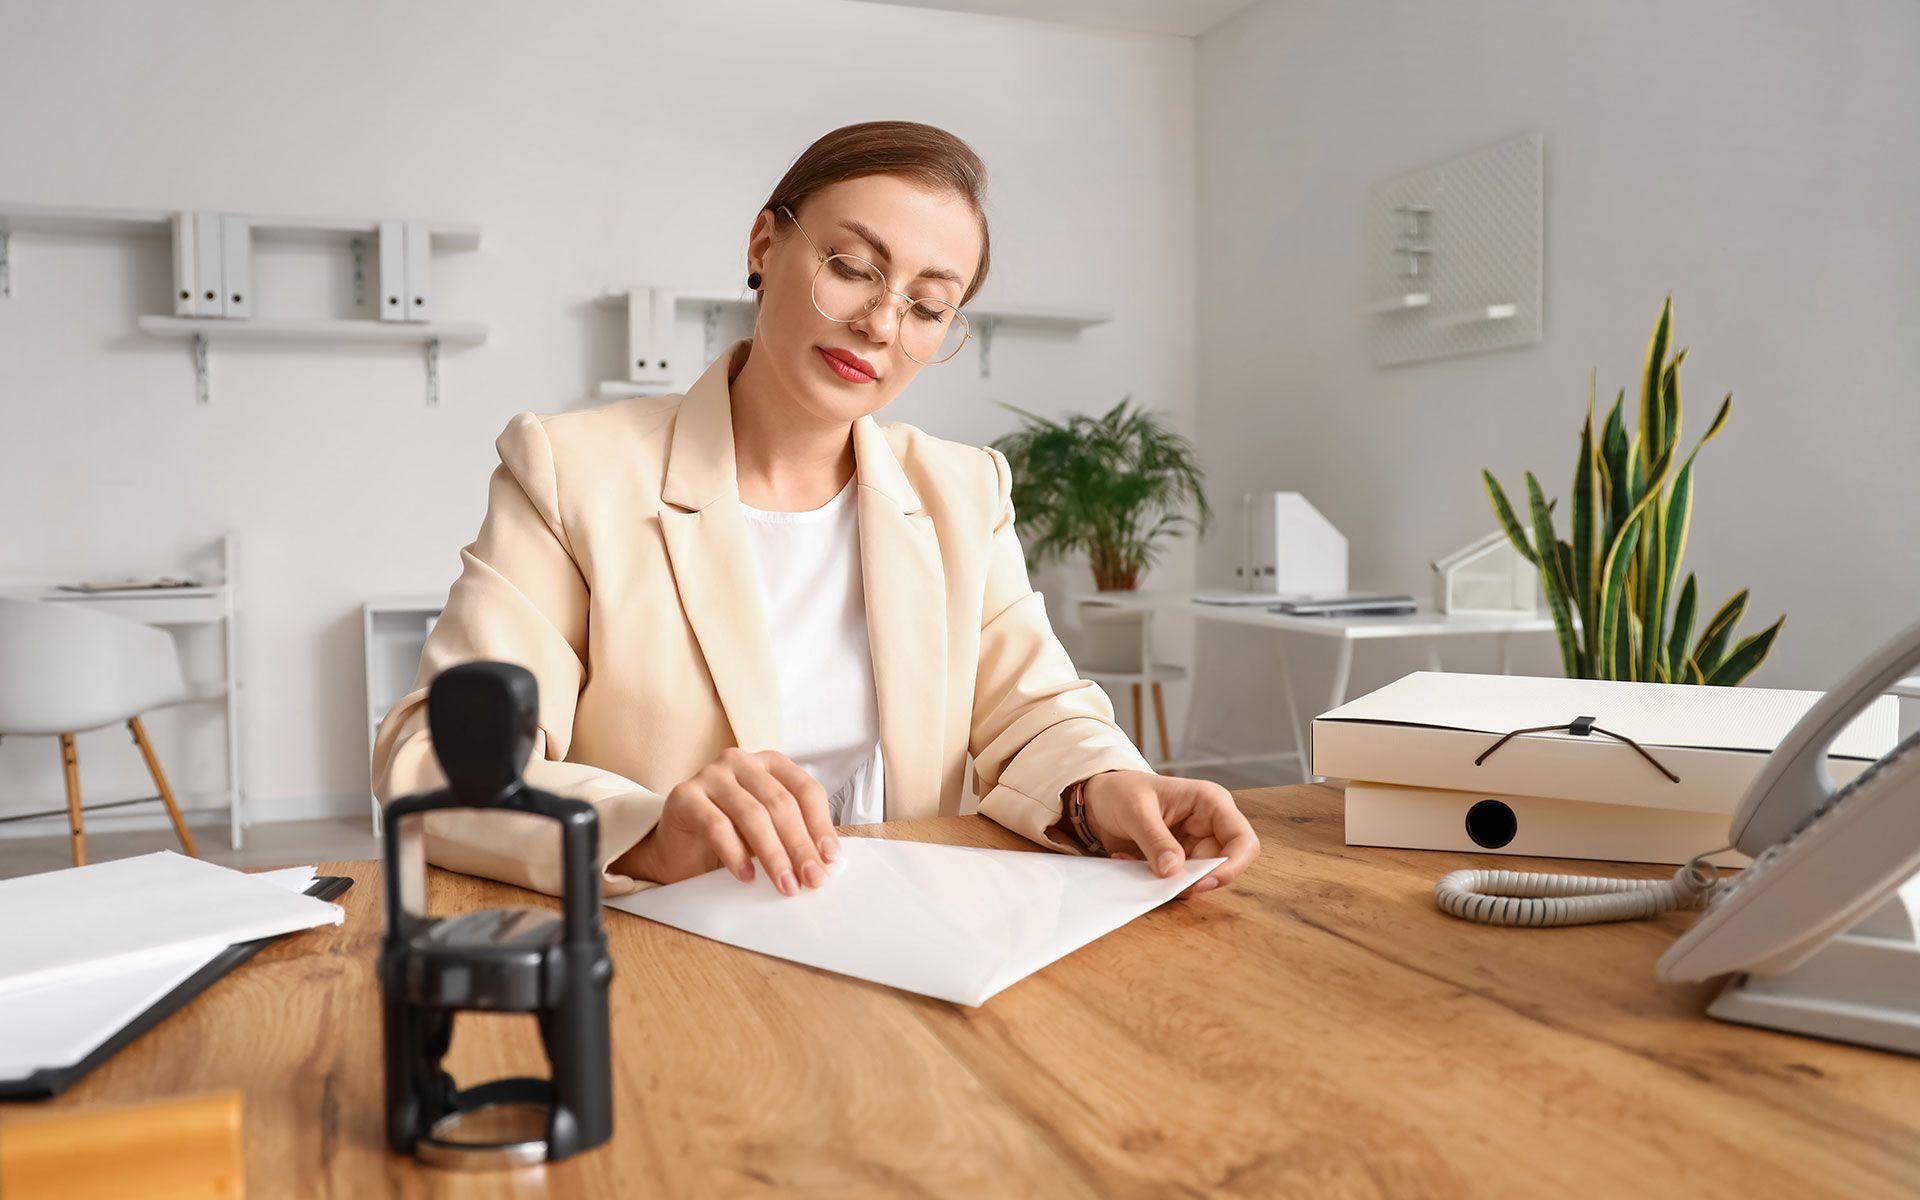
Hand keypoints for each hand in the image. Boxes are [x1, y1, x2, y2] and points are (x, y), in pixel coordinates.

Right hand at [610, 748, 836, 896]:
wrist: (678, 850)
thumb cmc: (730, 839)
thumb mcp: (768, 833)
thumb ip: (794, 837)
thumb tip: (827, 862)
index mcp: (769, 764)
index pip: (804, 790)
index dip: (821, 826)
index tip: (830, 859)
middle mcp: (741, 762)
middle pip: (780, 803)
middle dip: (800, 846)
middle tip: (812, 879)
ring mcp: (711, 775)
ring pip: (752, 814)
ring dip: (773, 854)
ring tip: (785, 884)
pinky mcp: (685, 795)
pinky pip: (717, 825)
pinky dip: (735, 854)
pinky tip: (747, 876)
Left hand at [1075, 770, 1258, 897]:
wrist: (1100, 799)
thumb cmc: (1122, 791)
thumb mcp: (1135, 810)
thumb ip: (1156, 840)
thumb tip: (1174, 871)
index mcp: (1211, 803)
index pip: (1243, 841)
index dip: (1231, 866)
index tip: (1201, 882)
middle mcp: (1209, 826)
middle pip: (1221, 866)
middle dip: (1191, 878)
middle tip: (1157, 876)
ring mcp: (1194, 846)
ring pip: (1198, 879)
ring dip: (1167, 880)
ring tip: (1133, 859)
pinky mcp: (1178, 862)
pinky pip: (1175, 882)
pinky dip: (1153, 880)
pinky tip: (1128, 860)